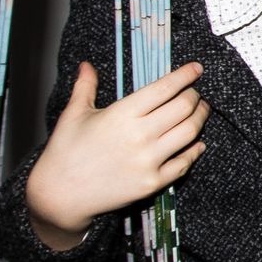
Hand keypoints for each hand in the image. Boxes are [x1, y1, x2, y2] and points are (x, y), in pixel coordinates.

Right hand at [26, 59, 208, 249]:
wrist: (61, 195)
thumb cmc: (65, 152)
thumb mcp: (74, 114)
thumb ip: (85, 86)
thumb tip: (87, 66)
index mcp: (123, 114)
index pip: (165, 88)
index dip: (185, 75)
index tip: (196, 68)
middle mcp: (140, 135)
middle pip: (184, 108)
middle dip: (195, 96)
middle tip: (195, 93)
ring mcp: (149, 161)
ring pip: (190, 133)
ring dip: (200, 119)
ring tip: (200, 112)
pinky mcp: (152, 182)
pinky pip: (184, 163)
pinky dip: (195, 150)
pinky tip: (197, 143)